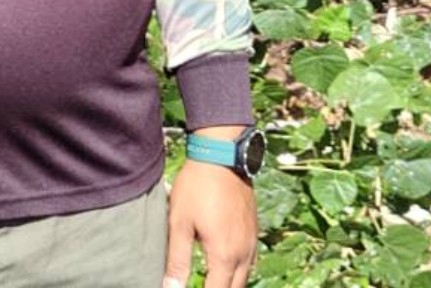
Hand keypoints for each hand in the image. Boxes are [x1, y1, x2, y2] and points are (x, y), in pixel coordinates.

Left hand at [164, 149, 257, 287]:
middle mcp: (243, 253)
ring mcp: (252, 242)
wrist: (222, 155)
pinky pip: (250, 262)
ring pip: (244, 278)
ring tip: (211, 281)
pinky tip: (226, 267)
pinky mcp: (254, 230)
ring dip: (228, 284)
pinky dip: (238, 271)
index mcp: (224, 255)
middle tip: (201, 285)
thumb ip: (177, 260)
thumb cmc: (197, 187)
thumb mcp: (179, 223)